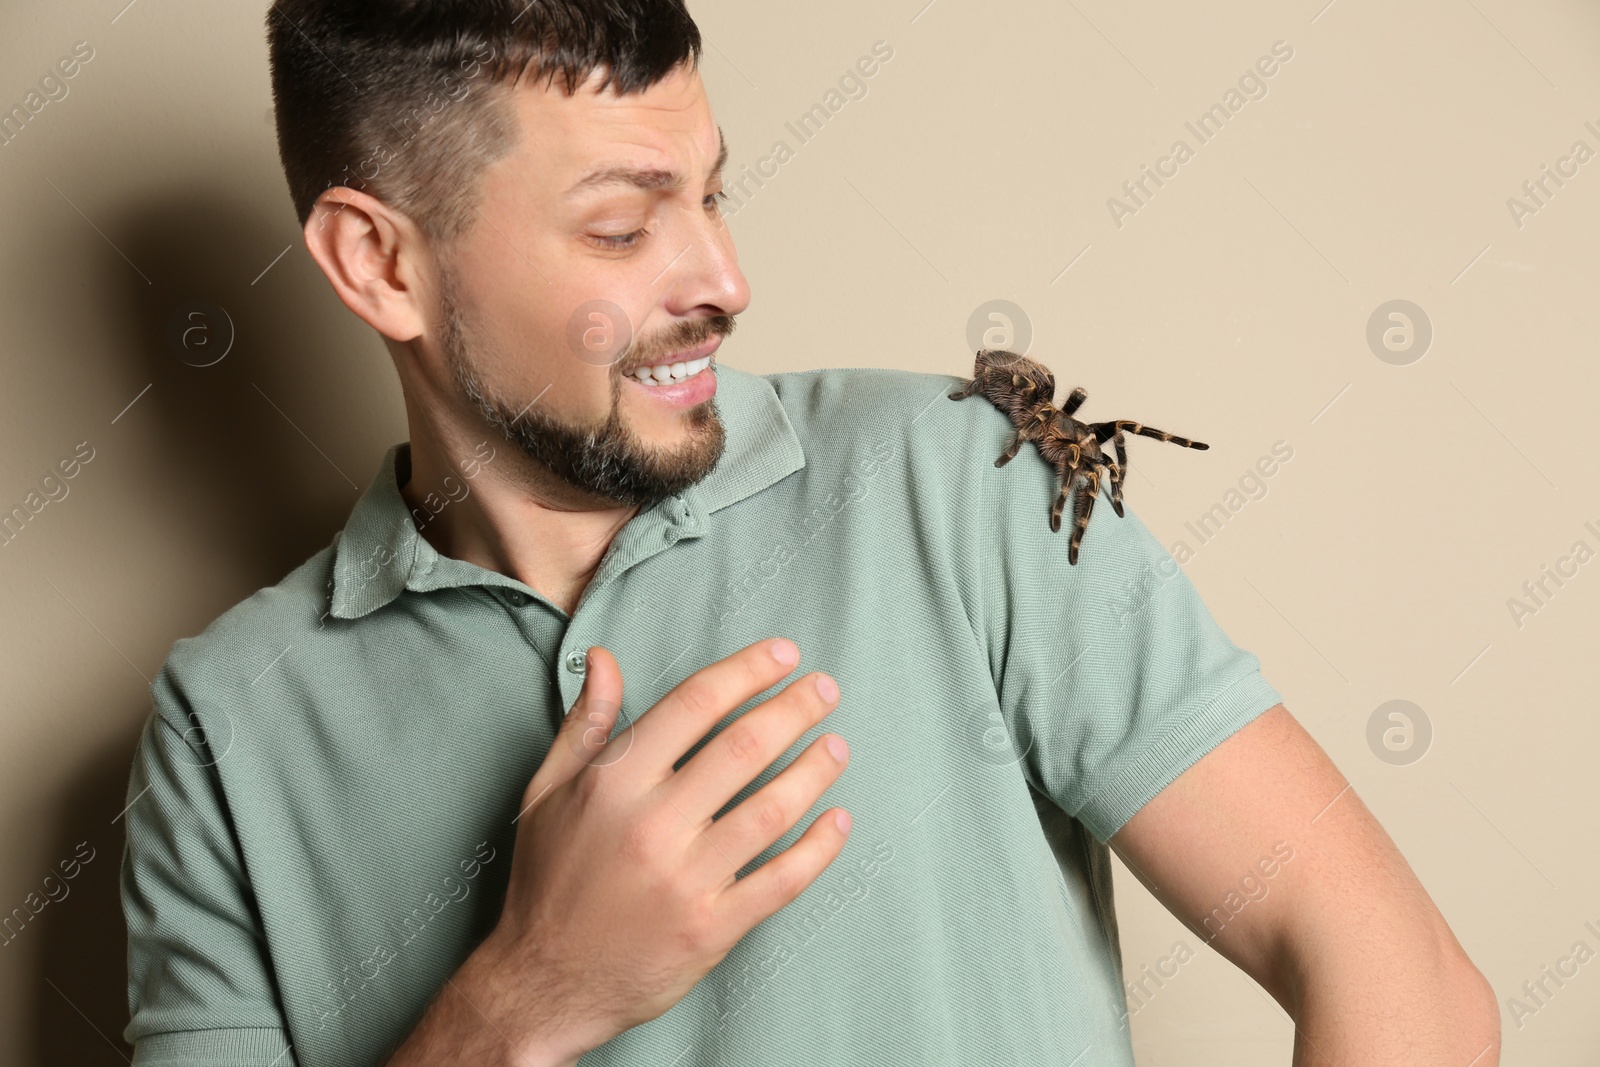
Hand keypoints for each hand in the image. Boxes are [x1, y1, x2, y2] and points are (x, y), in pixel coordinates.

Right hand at [483, 638, 851, 1061]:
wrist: (543, 984)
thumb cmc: (548, 882)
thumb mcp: (546, 794)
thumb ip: (584, 725)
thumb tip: (604, 659)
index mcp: (613, 784)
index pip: (693, 706)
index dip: (745, 672)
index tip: (783, 655)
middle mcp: (652, 825)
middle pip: (743, 748)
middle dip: (794, 709)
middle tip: (825, 689)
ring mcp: (686, 880)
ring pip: (771, 810)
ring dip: (814, 771)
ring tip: (837, 745)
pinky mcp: (712, 928)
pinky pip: (781, 880)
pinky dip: (819, 848)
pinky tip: (839, 819)